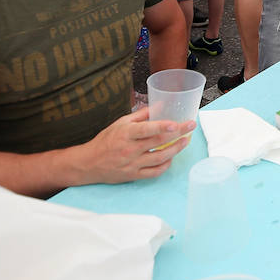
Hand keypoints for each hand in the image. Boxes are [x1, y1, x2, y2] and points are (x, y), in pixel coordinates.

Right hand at [75, 106, 193, 184]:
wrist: (89, 163)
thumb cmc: (106, 141)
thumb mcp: (120, 123)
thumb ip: (141, 114)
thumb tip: (160, 104)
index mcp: (126, 134)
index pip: (146, 130)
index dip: (162, 126)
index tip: (176, 123)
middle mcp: (129, 149)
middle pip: (158, 142)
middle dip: (178, 134)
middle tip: (191, 126)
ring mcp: (132, 164)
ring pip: (159, 158)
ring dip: (176, 149)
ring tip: (185, 141)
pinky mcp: (134, 175)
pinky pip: (154, 172)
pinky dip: (165, 165)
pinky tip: (171, 157)